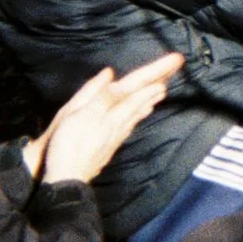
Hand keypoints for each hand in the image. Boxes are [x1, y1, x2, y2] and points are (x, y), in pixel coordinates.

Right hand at [26, 53, 182, 185]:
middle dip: (159, 80)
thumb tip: (111, 74)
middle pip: (142, 97)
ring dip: (152, 96)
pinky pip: (132, 122)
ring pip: (139, 110)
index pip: (136, 87)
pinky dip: (142, 112)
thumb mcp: (75, 115)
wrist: (67, 180)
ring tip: (164, 86)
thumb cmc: (65, 146)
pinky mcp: (112, 143)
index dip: (154, 73)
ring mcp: (117, 134)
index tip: (174, 61)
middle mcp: (119, 122)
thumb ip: (96, 95)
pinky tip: (146, 109)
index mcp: (110, 111)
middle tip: (177, 66)